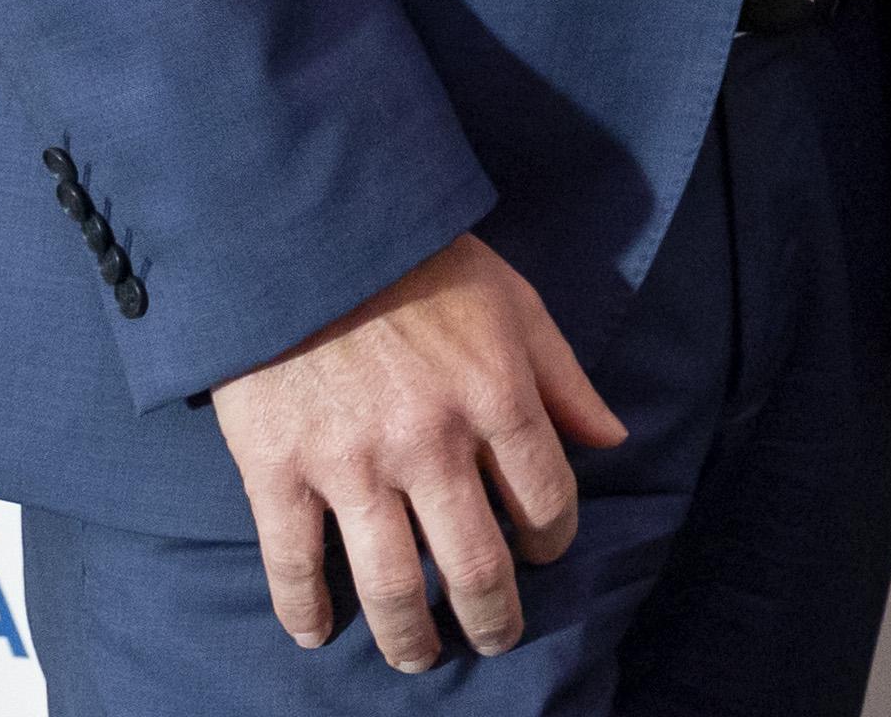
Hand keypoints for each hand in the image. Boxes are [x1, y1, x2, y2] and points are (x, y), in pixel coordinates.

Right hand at [206, 232, 626, 668]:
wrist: (308, 235)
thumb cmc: (425, 265)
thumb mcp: (517, 305)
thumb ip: (566, 379)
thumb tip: (613, 438)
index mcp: (497, 400)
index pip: (546, 504)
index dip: (552, 541)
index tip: (543, 554)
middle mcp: (430, 445)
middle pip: (475, 565)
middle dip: (493, 617)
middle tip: (495, 638)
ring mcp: (351, 464)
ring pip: (390, 584)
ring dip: (410, 635)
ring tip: (420, 655)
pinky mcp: (277, 471)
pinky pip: (292, 564)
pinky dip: (304, 611)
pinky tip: (317, 634)